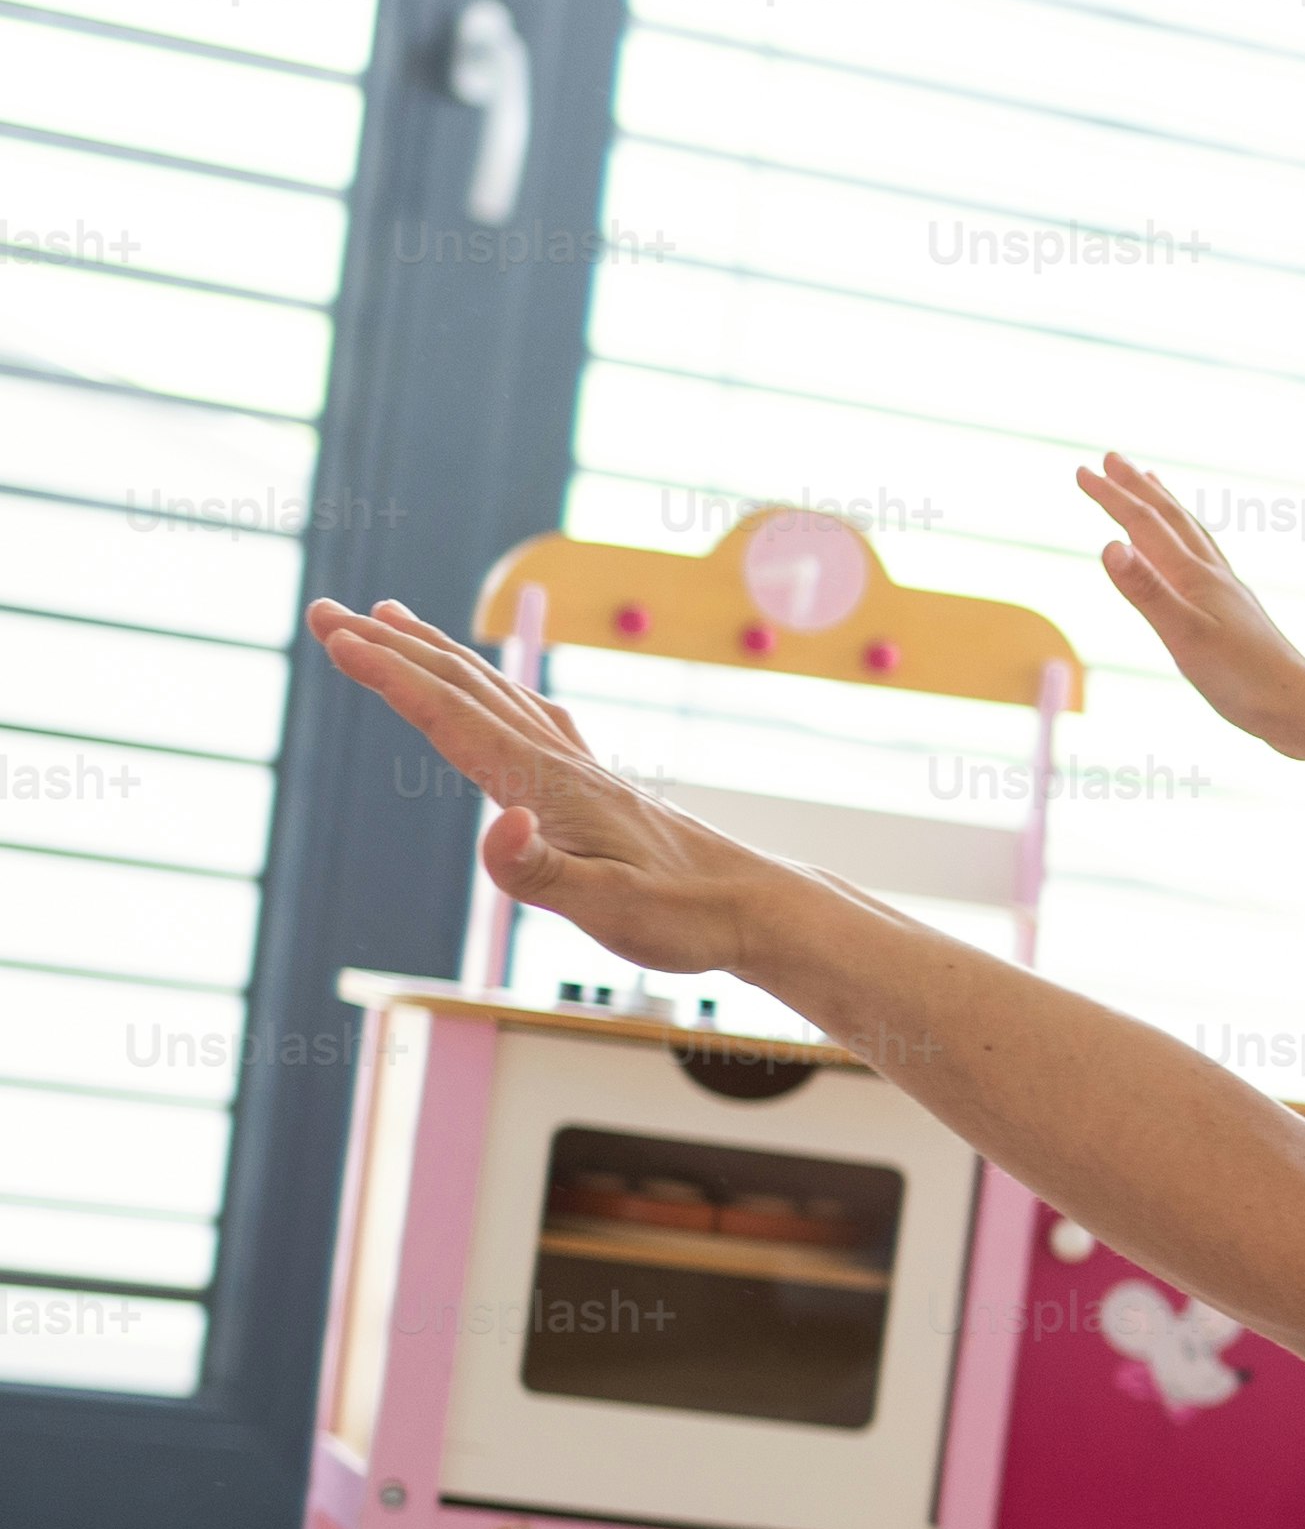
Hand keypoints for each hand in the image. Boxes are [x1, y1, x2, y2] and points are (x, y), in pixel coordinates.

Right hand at [307, 600, 779, 973]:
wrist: (756, 908)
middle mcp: (558, 762)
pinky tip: (490, 690)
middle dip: (389, 648)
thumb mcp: (604, 908)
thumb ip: (539, 872)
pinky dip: (489, 688)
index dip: (389, 676)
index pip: (449, 717)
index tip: (335, 636)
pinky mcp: (595, 785)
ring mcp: (578, 768)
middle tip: (325, 613)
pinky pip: (526, 715)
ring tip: (391, 619)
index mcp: (545, 785)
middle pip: (461, 688)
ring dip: (435, 654)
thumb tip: (500, 823)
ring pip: (492, 692)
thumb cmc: (683, 915)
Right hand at [1076, 454, 1304, 758]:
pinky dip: (1188, 544)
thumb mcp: (1184, 637)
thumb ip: (1147, 592)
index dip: (1111, 497)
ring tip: (1152, 486)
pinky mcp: (1235, 614)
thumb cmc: (1244, 680)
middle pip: (1171, 518)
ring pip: (1191, 536)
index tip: (1082, 470)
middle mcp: (1212, 576)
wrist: (1300, 708)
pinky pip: (1205, 562)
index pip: (1144, 525)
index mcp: (1195, 577)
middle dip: (1137, 487)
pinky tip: (1189, 557)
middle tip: (1112, 458)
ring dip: (1166, 507)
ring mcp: (1227, 593)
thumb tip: (1111, 545)